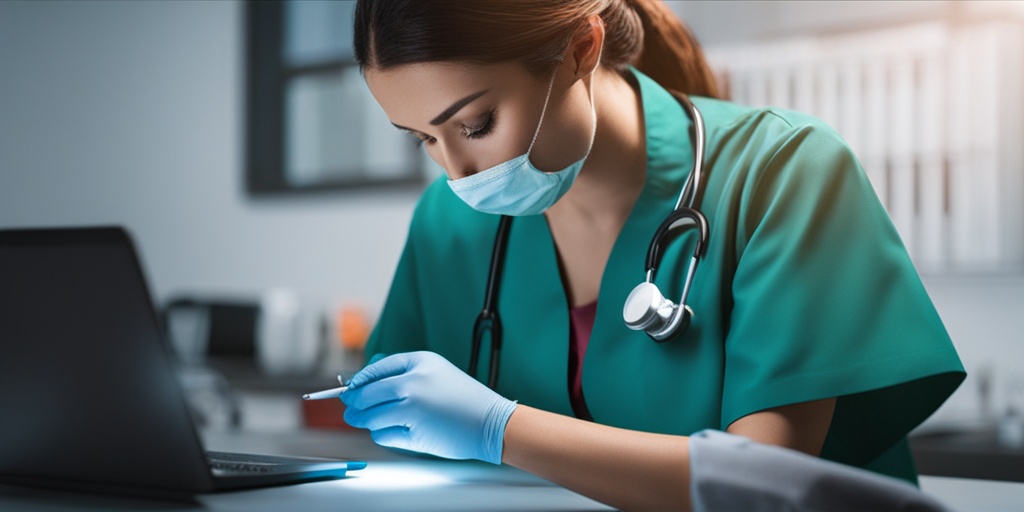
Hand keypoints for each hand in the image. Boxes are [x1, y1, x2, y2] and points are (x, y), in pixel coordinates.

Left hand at [340, 351, 516, 463]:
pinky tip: (391, 431)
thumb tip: (365, 381)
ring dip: (365, 421)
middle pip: (367, 393)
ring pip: (369, 416)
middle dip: (354, 403)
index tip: (351, 387)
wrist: (492, 422)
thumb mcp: (437, 372)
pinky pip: (383, 434)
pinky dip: (381, 434)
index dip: (360, 379)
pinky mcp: (413, 431)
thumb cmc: (465, 399)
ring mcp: (412, 407)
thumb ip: (405, 373)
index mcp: (421, 362)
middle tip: (350, 408)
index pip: (377, 368)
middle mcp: (413, 382)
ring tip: (366, 421)